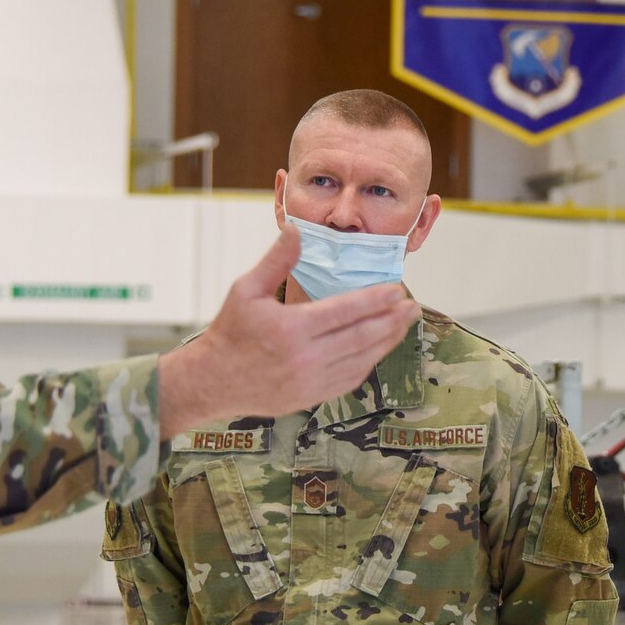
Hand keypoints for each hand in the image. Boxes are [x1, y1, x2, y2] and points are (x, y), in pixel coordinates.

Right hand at [156, 228, 419, 438]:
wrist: (213, 381)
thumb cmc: (230, 332)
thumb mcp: (246, 290)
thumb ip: (276, 260)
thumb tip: (296, 229)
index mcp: (291, 329)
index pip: (346, 311)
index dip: (375, 300)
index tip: (396, 290)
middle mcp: (305, 358)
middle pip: (362, 337)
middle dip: (392, 320)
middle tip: (412, 306)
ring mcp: (311, 381)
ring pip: (362, 360)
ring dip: (388, 341)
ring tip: (405, 324)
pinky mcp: (312, 396)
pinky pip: (351, 379)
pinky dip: (370, 362)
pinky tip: (380, 348)